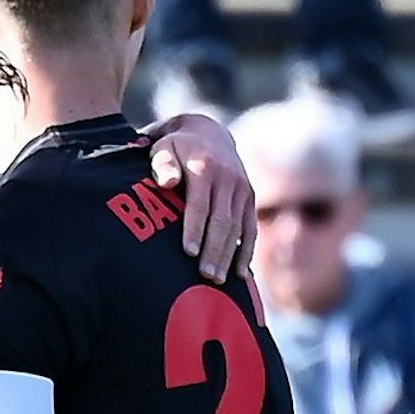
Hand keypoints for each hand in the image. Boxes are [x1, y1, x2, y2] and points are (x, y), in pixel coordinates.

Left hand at [145, 113, 256, 284]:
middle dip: (214, 250)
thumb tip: (167, 181)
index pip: (200, 204)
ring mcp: (242, 189)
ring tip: (218, 281)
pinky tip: (241, 273)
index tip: (188, 252)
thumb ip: (163, 163)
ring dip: (229, 256)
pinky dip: (247, 251)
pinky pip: (251, 228)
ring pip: (238, 228)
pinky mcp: (250, 198)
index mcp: (205, 167)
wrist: (208, 132)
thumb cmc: (176, 147)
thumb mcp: (163, 147)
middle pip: (222, 221)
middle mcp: (229, 179)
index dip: (194, 229)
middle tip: (206, 277)